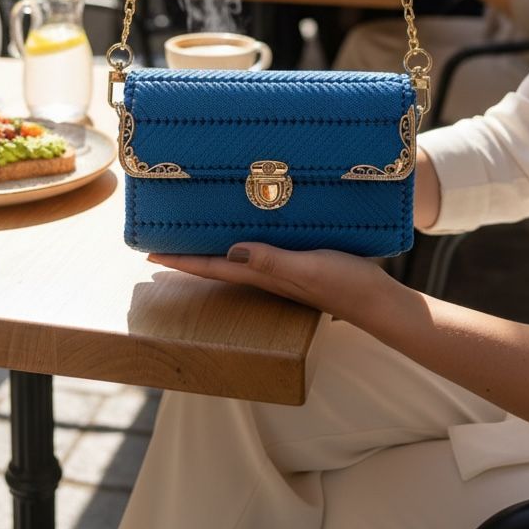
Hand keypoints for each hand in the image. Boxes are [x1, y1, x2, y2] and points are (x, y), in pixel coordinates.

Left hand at [148, 244, 389, 324]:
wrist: (378, 300)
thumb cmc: (345, 284)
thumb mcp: (308, 268)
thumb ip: (272, 261)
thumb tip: (232, 251)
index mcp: (263, 276)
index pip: (212, 268)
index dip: (181, 261)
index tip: (150, 253)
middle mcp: (266, 275)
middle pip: (217, 264)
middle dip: (188, 254)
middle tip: (161, 240)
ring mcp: (282, 270)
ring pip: (236, 257)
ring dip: (211, 247)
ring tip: (192, 232)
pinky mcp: (298, 262)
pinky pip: (260, 250)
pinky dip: (243, 240)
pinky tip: (246, 228)